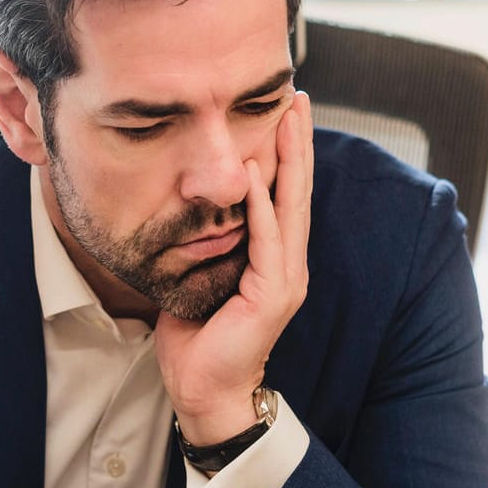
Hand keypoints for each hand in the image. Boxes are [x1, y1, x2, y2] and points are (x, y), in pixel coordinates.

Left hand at [157, 90, 313, 443]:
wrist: (204, 390)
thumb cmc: (197, 339)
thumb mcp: (202, 276)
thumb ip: (208, 242)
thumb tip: (189, 204)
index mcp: (274, 259)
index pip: (283, 195)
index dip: (286, 152)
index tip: (283, 110)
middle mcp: (289, 264)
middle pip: (297, 191)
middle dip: (298, 142)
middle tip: (298, 97)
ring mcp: (286, 279)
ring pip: (291, 208)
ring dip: (289, 160)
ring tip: (287, 118)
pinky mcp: (273, 294)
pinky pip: (267, 240)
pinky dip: (260, 205)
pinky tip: (253, 173)